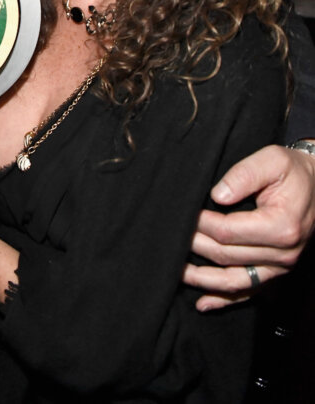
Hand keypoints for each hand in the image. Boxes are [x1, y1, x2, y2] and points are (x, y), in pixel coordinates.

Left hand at [183, 144, 314, 310]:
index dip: (201, 224)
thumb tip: (216, 195)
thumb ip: (244, 174)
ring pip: (234, 281)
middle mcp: (283, 253)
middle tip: (169, 236)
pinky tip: (203, 302)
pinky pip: (248, 292)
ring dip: (202, 280)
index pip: (228, 231)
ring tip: (176, 273)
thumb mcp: (272, 160)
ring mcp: (280, 267)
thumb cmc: (293, 172)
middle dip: (195, 246)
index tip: (183, 214)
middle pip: (227, 256)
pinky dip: (224, 300)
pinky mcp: (276, 272)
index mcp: (281, 226)